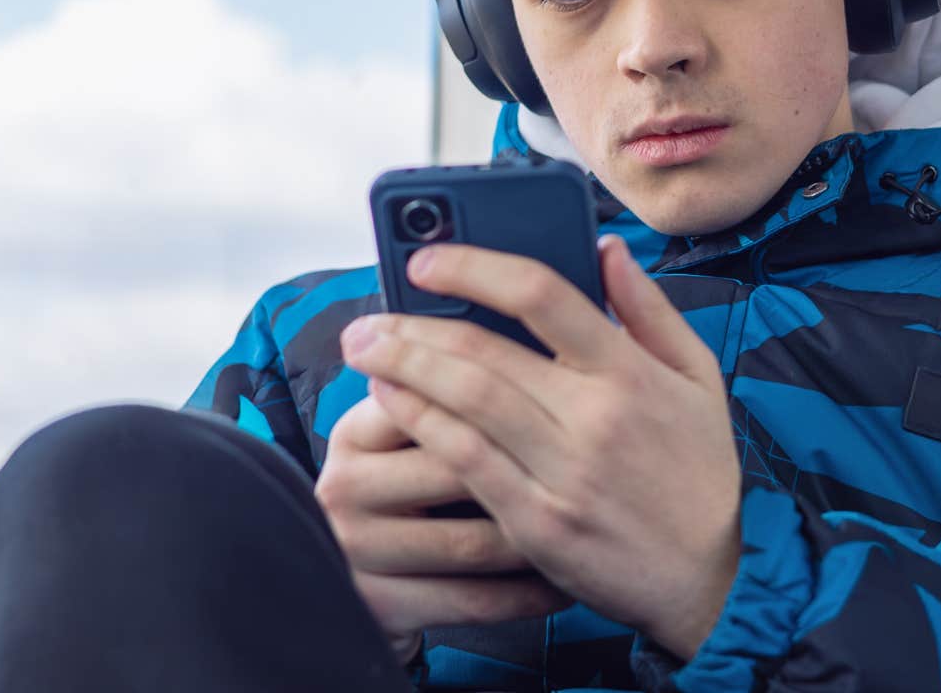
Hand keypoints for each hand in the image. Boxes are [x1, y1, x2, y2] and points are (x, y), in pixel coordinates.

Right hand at [314, 392, 569, 661]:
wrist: (359, 576)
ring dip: (538, 539)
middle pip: (453, 469)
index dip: (504, 401)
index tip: (573, 402)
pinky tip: (562, 584)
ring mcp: (358, 549)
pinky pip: (471, 600)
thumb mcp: (410, 432)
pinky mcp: (381, 605)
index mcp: (356, 431)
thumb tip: (539, 334)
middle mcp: (345, 486)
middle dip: (531, 469)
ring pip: (471, 542)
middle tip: (595, 465)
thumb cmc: (410, 486)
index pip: (429, 401)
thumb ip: (451, 389)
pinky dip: (524, 595)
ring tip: (587, 528)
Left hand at [342, 235, 741, 659]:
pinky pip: (467, 462)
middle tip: (369, 313)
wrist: (716, 580)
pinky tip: (391, 402)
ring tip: (364, 349)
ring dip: (404, 369)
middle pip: (485, 352)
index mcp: (631, 373)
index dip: (474, 268)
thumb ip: (648, 309)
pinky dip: (421, 425)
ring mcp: (564, 473)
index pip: (542, 294)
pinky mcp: (538, 523)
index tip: (428, 260)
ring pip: (466, 403)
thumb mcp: (698, 378)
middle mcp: (594, 418)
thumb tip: (606, 248)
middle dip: (414, 325)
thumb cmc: (702, 473)